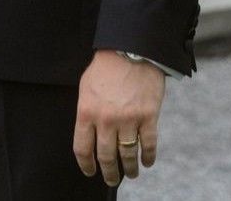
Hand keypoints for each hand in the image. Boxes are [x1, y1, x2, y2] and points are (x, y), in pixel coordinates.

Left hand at [73, 50, 164, 185]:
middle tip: (110, 179)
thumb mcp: (86, 87)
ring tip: (130, 174)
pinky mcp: (148, 118)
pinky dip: (148, 157)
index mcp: (86, 111)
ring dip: (129, 169)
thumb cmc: (105, 68)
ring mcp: (128, 120)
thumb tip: (88, 134)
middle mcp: (106, 119)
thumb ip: (87, 111)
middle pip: (106, 156)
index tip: (89, 171)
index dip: (86, 164)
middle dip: (108, 173)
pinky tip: (146, 162)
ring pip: (128, 155)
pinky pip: (148, 145)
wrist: (130, 51)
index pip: (82, 147)